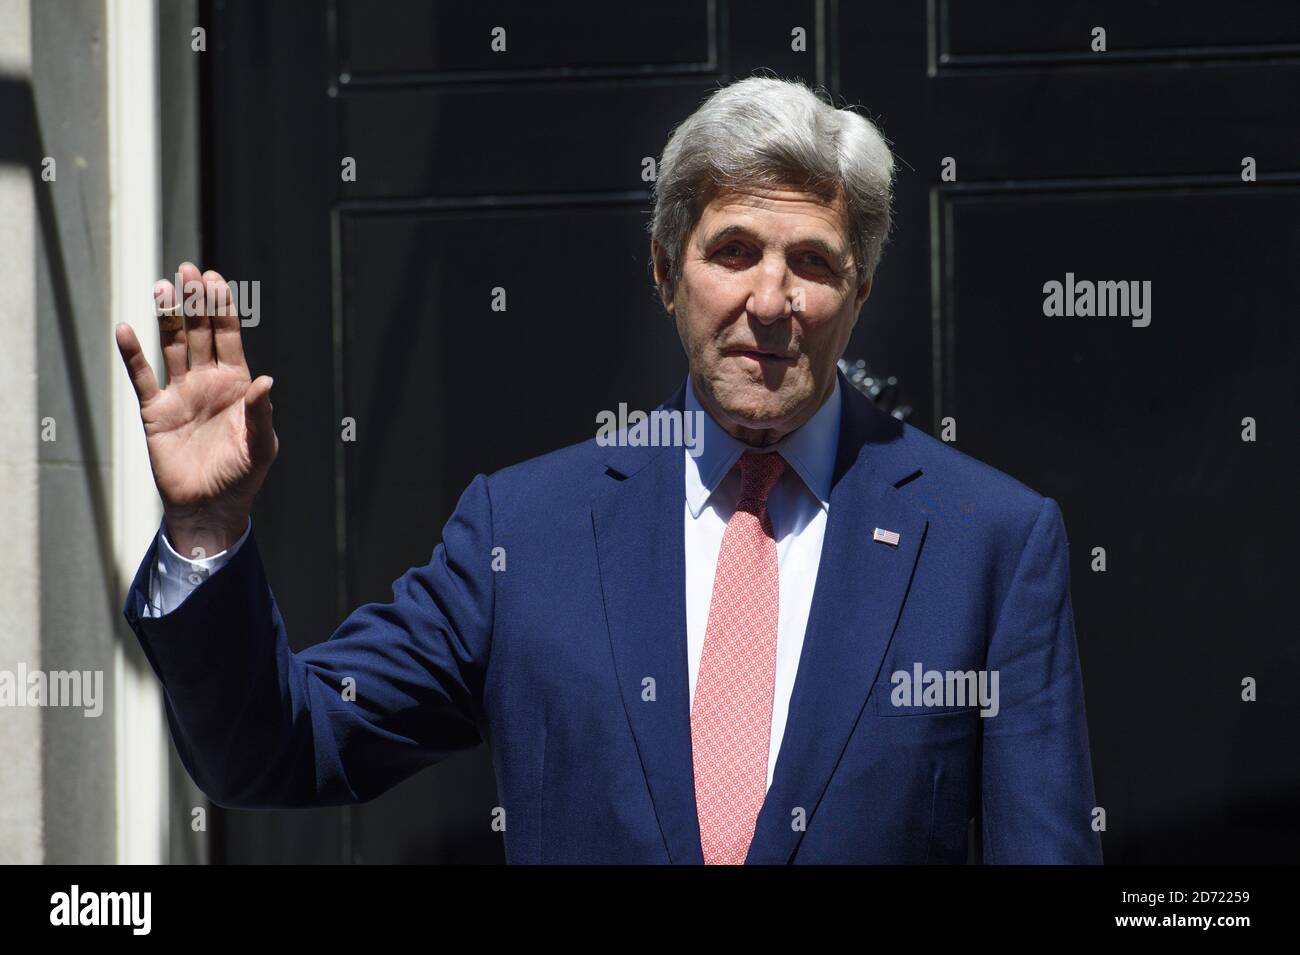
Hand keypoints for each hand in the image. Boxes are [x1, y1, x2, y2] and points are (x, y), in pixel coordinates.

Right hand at [115, 262, 277, 559]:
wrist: (210, 508)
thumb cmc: (243, 477)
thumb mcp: (261, 446)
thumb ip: (261, 412)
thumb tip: (266, 381)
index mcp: (237, 385)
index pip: (229, 338)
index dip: (223, 310)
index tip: (218, 280)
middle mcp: (207, 382)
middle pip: (200, 333)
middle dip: (196, 303)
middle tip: (190, 269)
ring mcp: (180, 394)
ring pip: (171, 347)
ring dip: (167, 318)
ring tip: (163, 287)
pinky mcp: (155, 412)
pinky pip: (142, 378)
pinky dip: (133, 354)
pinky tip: (126, 328)